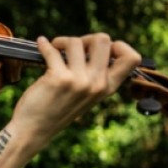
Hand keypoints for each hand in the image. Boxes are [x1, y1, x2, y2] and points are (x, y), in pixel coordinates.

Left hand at [11, 33, 141, 142]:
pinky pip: (52, 50)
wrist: (35, 129)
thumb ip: (95, 75)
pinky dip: (44, 44)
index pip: (132, 58)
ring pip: (76, 41)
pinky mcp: (58, 78)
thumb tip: (93, 44)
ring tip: (54, 48)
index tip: (99, 49)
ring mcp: (79, 81)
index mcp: (108, 88)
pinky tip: (41, 44)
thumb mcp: (86, 95)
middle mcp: (97, 84)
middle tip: (71, 47)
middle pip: (103, 40)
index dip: (118, 45)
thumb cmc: (57, 109)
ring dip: (61, 41)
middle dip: (86, 38)